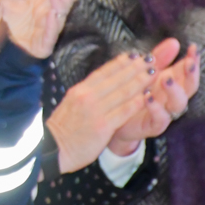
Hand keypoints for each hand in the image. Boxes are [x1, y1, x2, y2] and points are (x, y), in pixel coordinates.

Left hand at [1, 0, 78, 58]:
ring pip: (58, 18)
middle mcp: (48, 15)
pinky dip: (50, 26)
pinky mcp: (40, 47)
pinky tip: (51, 14)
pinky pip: (48, 38)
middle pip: (65, 1)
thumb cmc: (3, 20)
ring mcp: (45, 31)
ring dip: (59, 6)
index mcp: (44, 2)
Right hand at [45, 50, 156, 172]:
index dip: (120, 62)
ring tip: (153, 73)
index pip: (103, 72)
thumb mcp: (70, 104)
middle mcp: (87, 96)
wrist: (52, 149)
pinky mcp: (102, 126)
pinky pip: (123, 112)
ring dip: (140, 81)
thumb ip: (85, 94)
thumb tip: (100, 85)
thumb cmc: (62, 129)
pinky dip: (136, 103)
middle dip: (135, 68)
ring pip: (122, 92)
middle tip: (150, 59)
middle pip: (116, 78)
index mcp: (79, 90)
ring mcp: (95, 111)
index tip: (134, 55)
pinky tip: (147, 96)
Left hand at [107, 41, 199, 156]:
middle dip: (191, 75)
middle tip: (189, 62)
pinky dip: (156, 108)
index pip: (187, 71)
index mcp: (171, 83)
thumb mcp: (145, 73)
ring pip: (178, 104)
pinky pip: (160, 119)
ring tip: (166, 78)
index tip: (193, 48)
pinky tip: (148, 97)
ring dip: (174, 90)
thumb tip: (174, 41)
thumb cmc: (134, 94)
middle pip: (189, 87)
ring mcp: (165, 112)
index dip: (192, 60)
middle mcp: (171, 98)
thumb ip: (159, 58)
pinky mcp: (153, 125)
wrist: (117, 120)